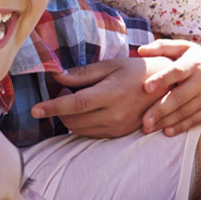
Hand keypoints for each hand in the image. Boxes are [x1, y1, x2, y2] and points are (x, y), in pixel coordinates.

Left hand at [30, 56, 171, 138]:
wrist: (166, 88)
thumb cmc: (137, 71)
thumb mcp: (111, 66)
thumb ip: (83, 74)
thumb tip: (57, 78)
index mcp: (112, 94)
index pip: (75, 105)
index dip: (52, 108)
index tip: (35, 110)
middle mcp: (115, 115)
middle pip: (73, 120)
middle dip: (60, 109)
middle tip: (66, 91)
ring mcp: (118, 127)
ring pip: (80, 129)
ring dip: (70, 117)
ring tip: (79, 100)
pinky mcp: (120, 133)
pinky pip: (91, 133)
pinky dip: (82, 123)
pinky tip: (90, 110)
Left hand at [138, 40, 200, 135]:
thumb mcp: (186, 47)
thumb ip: (163, 47)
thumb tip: (140, 51)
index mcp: (192, 63)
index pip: (176, 72)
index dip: (162, 79)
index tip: (146, 87)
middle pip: (178, 97)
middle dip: (160, 110)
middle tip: (143, 121)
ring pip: (184, 111)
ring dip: (166, 121)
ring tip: (148, 128)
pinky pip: (195, 120)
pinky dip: (181, 127)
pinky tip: (167, 132)